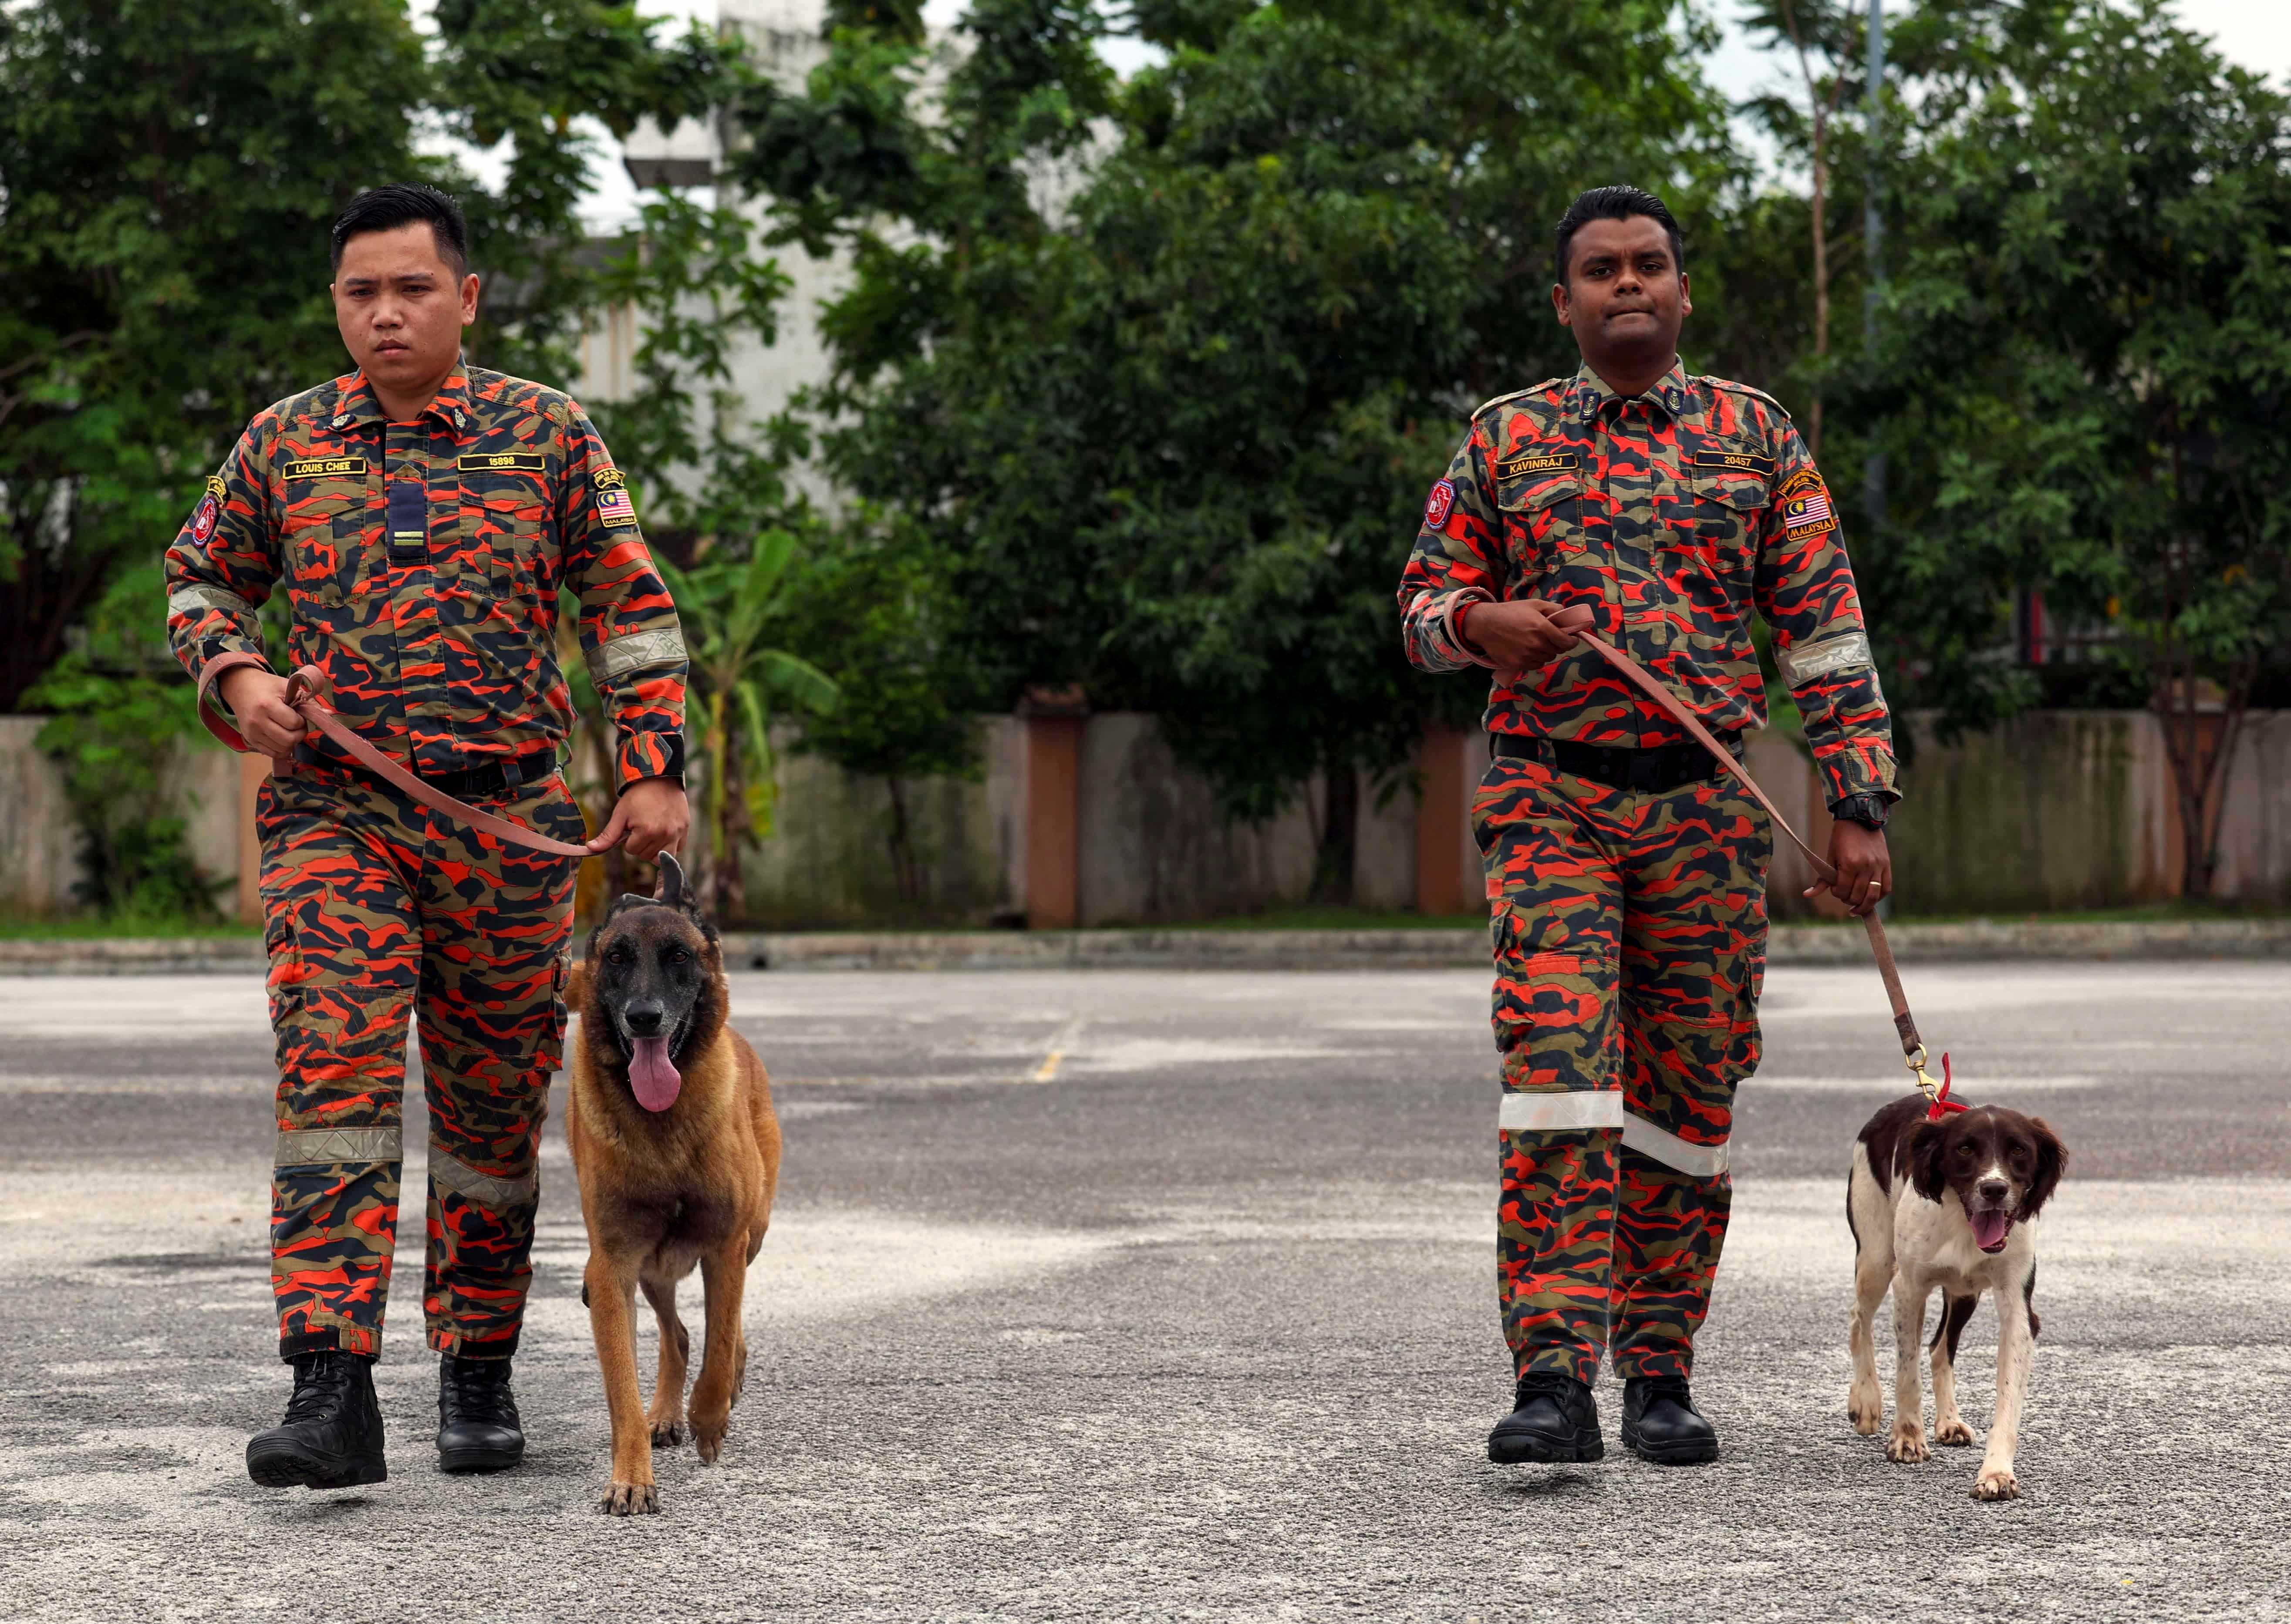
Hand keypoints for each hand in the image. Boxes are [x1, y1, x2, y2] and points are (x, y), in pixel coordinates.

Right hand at [217, 666, 306, 757]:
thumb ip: (309, 702)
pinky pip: (272, 753)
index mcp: (266, 705)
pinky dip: (282, 748)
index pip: (294, 723)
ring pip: (282, 749)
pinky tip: (282, 736)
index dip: (301, 720)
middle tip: (297, 725)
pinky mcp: (250, 740)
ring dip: (292, 742)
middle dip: (299, 734)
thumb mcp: (288, 687)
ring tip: (289, 729)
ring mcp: (252, 733)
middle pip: (289, 740)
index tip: (299, 714)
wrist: (240, 687)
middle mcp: (257, 722)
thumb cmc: (267, 686)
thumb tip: (330, 714)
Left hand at [586, 777, 688, 862]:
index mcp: (647, 831)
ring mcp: (677, 833)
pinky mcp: (685, 830)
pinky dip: (669, 845)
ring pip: (662, 857)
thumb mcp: (620, 814)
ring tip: (652, 831)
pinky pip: (677, 849)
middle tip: (642, 826)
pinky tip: (664, 831)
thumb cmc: (638, 795)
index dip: (628, 840)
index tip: (632, 826)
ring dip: (654, 848)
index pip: (632, 851)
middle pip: (646, 856)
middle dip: (641, 844)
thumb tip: (590, 849)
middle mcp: (665, 835)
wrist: (660, 778)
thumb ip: (608, 836)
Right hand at [1463, 598, 1579, 674]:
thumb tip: (1567, 616)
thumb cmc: (1510, 612)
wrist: (1484, 624)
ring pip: (1546, 659)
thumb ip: (1553, 608)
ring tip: (1536, 643)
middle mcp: (1536, 644)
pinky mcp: (1517, 665)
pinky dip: (1535, 659)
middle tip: (1549, 638)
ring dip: (1545, 652)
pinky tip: (1528, 651)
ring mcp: (1526, 656)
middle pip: (1557, 651)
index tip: (1571, 639)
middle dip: (1557, 645)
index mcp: (1542, 627)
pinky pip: (1535, 665)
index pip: (1567, 642)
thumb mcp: (1533, 604)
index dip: (1572, 641)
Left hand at [1807, 820, 1891, 916]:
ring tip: (1857, 907)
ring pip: (1873, 896)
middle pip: (1857, 896)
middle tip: (1845, 895)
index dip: (1836, 893)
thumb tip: (1806, 895)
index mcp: (1849, 864)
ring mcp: (1878, 867)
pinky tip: (1870, 898)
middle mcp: (1865, 867)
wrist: (1860, 820)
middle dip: (1848, 900)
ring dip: (1864, 905)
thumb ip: (1823, 879)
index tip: (1835, 888)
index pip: (1842, 891)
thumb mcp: (1830, 857)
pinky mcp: (1887, 866)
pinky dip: (1878, 897)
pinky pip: (1886, 888)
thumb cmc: (1841, 839)